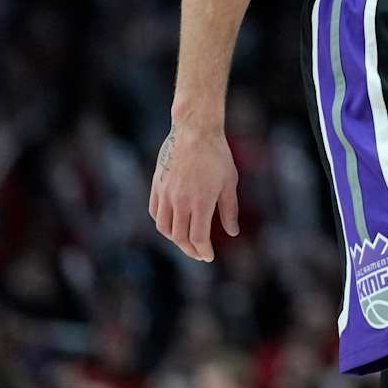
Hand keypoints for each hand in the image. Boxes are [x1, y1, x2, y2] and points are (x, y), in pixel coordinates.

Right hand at [148, 123, 239, 261]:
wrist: (195, 131)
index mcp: (200, 202)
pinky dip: (162, 223)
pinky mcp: (157, 185)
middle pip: (180, 237)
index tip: (208, 257)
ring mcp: (166, 193)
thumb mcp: (230, 182)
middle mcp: (180, 201)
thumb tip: (232, 232)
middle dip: (190, 250)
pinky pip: (155, 212)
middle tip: (199, 254)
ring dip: (175, 239)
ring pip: (164, 228)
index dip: (203, 251)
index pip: (198, 238)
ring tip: (186, 241)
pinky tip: (172, 224)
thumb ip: (229, 210)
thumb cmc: (217, 155)